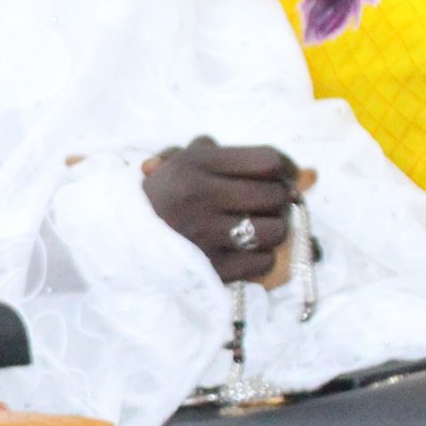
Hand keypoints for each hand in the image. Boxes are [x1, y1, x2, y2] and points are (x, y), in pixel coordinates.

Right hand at [141, 137, 313, 284]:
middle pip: (276, 195)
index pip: (269, 161)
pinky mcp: (211, 268)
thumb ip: (232, 158)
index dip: (285, 167)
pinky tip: (244, 251)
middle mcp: (202, 196)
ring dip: (273, 229)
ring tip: (258, 228)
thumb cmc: (162, 196)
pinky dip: (260, 258)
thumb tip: (306, 172)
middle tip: (269, 203)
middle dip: (280, 199)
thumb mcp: (185, 163)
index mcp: (197, 164)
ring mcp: (207, 234)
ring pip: (276, 230)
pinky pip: (264, 262)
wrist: (120, 239)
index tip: (283, 175)